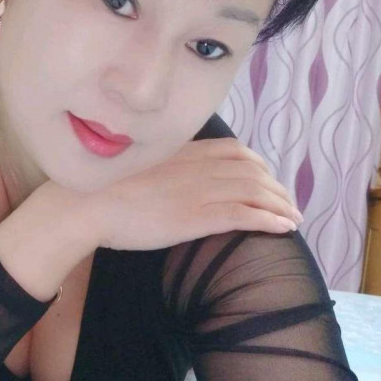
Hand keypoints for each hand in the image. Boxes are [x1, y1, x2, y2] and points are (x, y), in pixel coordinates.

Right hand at [85, 137, 302, 251]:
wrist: (88, 203)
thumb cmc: (105, 188)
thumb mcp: (141, 165)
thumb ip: (166, 165)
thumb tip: (175, 175)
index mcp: (186, 152)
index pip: (237, 152)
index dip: (260, 166)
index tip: (268, 181)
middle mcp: (199, 167)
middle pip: (254, 172)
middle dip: (277, 189)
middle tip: (288, 204)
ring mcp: (200, 191)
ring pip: (255, 192)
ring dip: (280, 205)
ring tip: (293, 219)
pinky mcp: (197, 216)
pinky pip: (245, 214)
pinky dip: (270, 219)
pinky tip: (283, 228)